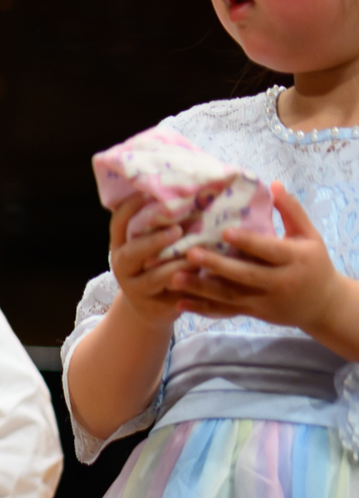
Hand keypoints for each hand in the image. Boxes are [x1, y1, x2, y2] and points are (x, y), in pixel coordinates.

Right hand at [102, 196, 196, 330]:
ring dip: (177, 265)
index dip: (131, 207)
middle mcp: (122, 265)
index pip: (119, 222)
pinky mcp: (155, 306)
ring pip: (155, 276)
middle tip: (177, 230)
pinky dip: (190, 285)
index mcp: (121, 245)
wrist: (150, 307)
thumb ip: (160, 227)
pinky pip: (174, 295)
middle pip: (132, 251)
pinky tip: (206, 275)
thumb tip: (192, 192)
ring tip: (198, 256)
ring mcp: (136, 288)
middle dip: (155, 240)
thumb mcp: (149, 247)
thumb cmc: (156, 266)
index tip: (149, 193)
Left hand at [179, 184, 358, 357]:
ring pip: (230, 296)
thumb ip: (292, 211)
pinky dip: (203, 309)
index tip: (224, 231)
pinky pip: (226, 311)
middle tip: (190, 253)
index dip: (248, 241)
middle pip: (246, 275)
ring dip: (201, 289)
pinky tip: (179, 303)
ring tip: (174, 279)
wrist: (323, 304)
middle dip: (217, 265)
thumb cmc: (314, 262)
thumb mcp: (309, 236)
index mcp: (295, 259)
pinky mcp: (253, 312)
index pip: (269, 250)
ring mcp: (265, 300)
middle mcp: (280, 282)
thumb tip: (274, 184)